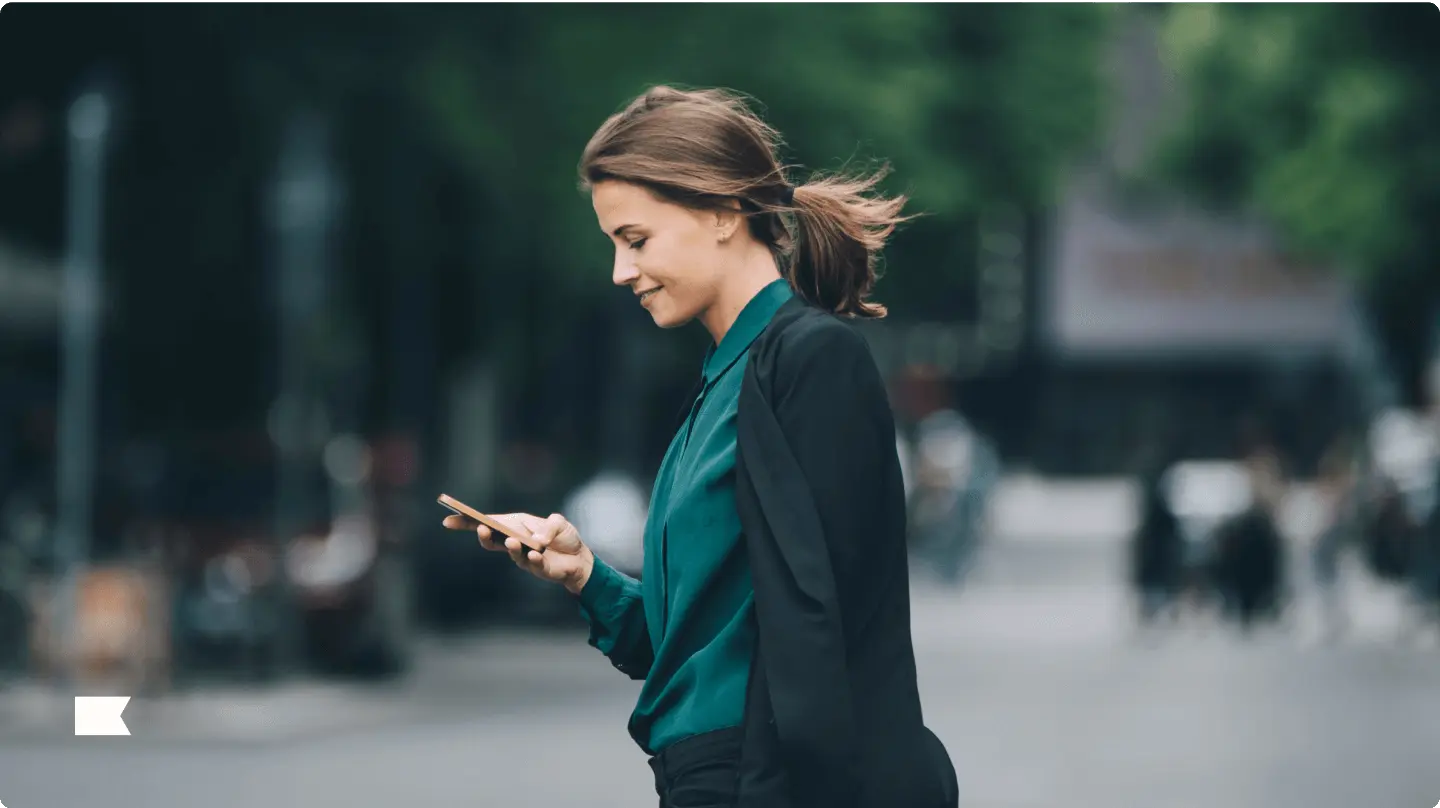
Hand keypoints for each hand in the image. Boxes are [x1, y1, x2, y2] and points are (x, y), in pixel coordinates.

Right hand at [442, 511, 594, 593]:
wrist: (580, 558)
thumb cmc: (565, 537)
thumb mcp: (560, 523)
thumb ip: (550, 526)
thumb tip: (538, 541)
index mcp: (515, 525)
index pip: (488, 523)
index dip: (466, 522)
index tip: (448, 520)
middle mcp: (515, 541)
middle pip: (492, 540)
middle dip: (483, 534)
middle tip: (481, 528)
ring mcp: (524, 557)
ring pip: (511, 553)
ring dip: (510, 547)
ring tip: (513, 541)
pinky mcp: (538, 568)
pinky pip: (533, 564)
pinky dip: (534, 558)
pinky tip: (536, 553)